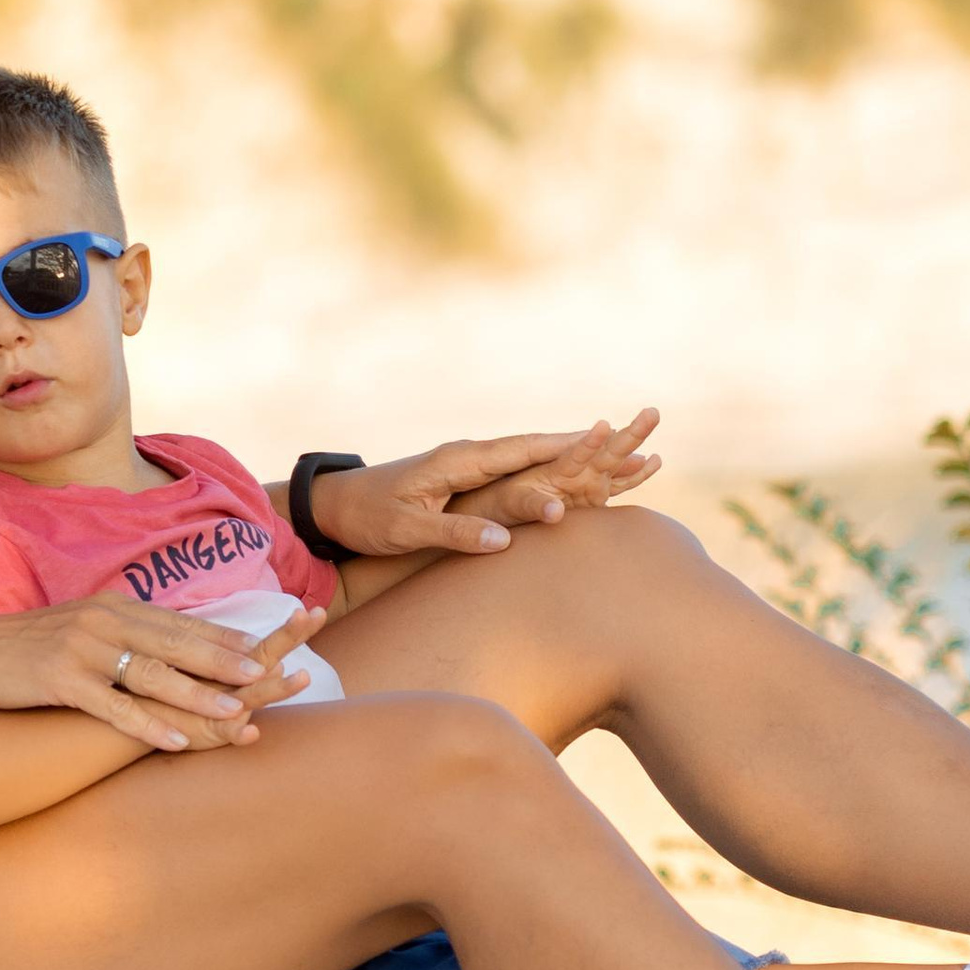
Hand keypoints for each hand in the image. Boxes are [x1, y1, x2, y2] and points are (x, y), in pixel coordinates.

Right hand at [0, 593, 303, 749]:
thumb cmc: (28, 645)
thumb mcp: (83, 629)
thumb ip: (123, 633)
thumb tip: (167, 643)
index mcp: (115, 609)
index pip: (180, 622)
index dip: (223, 636)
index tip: (266, 646)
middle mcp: (105, 623)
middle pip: (176, 642)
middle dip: (225, 658)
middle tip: (270, 671)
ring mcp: (83, 651)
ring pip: (152, 674)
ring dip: (197, 693)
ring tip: (236, 710)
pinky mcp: (61, 680)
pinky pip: (113, 707)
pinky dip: (148, 724)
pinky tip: (176, 741)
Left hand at [308, 417, 662, 556]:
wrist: (339, 505)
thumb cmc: (371, 517)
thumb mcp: (408, 528)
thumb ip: (455, 532)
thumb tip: (503, 542)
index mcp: (460, 459)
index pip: (519, 449)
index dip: (560, 445)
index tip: (600, 436)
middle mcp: (471, 455)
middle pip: (537, 445)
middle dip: (582, 440)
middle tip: (630, 427)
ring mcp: (472, 465)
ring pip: (533, 455)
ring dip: (573, 450)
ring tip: (620, 444)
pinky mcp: (470, 478)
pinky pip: (521, 468)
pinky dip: (552, 465)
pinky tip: (576, 469)